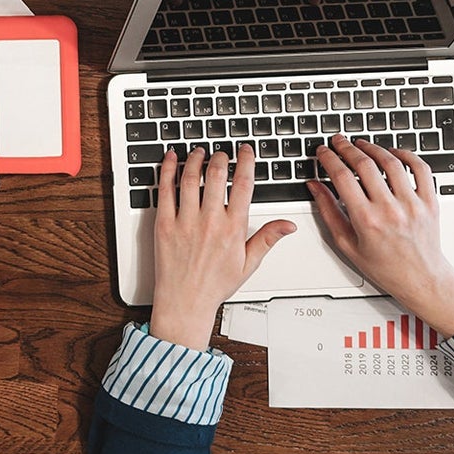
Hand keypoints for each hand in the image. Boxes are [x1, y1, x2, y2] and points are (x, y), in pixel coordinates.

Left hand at [149, 145, 295, 348]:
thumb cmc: (215, 285)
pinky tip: (172, 159)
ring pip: (190, 179)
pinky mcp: (164, 224)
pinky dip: (168, 171)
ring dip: (196, 160)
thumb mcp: (248, 264)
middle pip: (217, 176)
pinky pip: (165, 190)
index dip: (245, 162)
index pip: (243, 186)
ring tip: (199, 152)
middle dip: (221, 158)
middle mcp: (210, 222)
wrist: (185, 302)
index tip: (245, 151)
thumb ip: (268, 238)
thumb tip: (288, 225)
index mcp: (232, 229)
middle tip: (222, 152)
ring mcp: (185, 222)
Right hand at [307, 135, 453, 337]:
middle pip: (365, 165)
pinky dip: (407, 156)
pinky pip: (421, 170)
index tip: (324, 152)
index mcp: (366, 220)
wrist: (422, 279)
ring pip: (392, 162)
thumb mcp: (347, 244)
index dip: (329, 159)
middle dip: (347, 148)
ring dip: (373, 148)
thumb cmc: (385, 266)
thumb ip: (328, 212)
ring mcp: (412, 204)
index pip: (342, 177)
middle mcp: (390, 210)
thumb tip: (315, 187)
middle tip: (338, 142)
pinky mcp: (430, 202)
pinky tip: (394, 153)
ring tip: (362, 145)